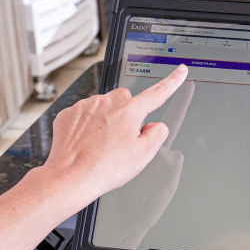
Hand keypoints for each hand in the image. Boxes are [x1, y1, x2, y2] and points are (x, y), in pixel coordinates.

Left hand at [32, 65, 189, 214]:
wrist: (71, 177)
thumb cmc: (105, 168)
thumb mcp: (144, 155)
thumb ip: (157, 134)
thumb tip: (155, 125)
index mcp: (129, 112)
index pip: (157, 93)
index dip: (171, 82)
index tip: (180, 71)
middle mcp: (107, 103)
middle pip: (125, 99)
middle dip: (127, 113)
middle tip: (122, 137)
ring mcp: (85, 107)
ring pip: (103, 105)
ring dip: (105, 119)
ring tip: (101, 144)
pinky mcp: (69, 114)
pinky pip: (84, 113)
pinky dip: (87, 125)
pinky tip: (86, 143)